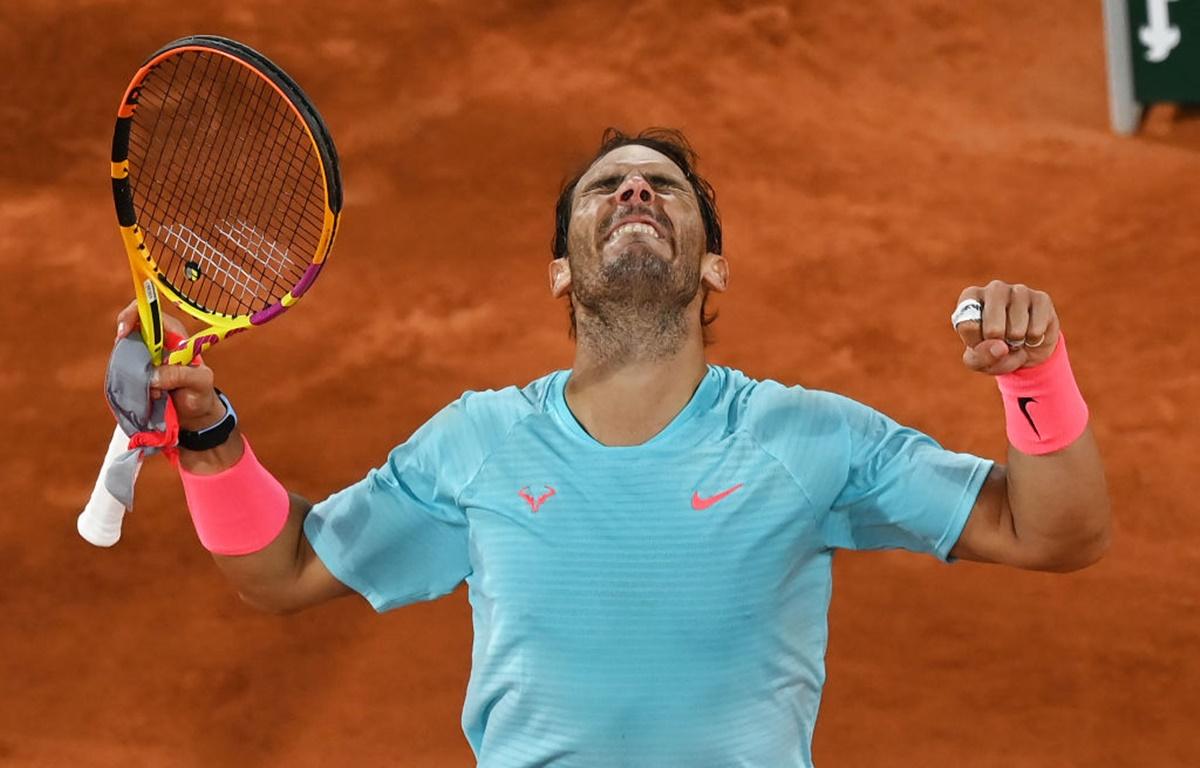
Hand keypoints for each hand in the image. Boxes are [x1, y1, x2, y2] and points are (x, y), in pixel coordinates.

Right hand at [114, 300, 225, 430]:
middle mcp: (157, 342)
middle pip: (130, 327)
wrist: (193, 414)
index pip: (152, 313)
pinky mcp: (137, 372)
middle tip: (128, 363)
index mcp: (175, 336)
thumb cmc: (200, 393)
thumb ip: (180, 375)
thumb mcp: (199, 383)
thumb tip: (153, 375)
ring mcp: (145, 357)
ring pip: (124, 350)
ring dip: (127, 367)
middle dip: (124, 344)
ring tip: (147, 386)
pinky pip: (122, 369)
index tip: (123, 333)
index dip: (134, 315)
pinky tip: (141, 392)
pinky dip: (125, 379)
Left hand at [953, 280, 1060, 375]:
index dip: (977, 342)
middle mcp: (994, 288)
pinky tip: (1030, 332)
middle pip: (993, 329)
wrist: (1026, 348)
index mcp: (970, 296)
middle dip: (998, 344)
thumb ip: (981, 356)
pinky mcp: (1042, 298)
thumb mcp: (978, 360)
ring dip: (1017, 342)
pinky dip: (1033, 340)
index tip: (980, 339)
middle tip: (1000, 339)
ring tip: (1015, 336)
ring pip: (1016, 331)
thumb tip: (1000, 347)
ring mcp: (1019, 290)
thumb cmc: (993, 349)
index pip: (968, 325)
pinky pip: (1036, 330)